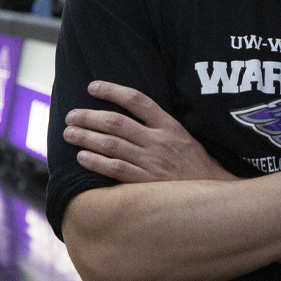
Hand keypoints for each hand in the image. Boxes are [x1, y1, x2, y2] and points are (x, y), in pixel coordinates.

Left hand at [66, 80, 236, 183]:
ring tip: (70, 133)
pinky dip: (96, 162)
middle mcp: (159, 141)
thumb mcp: (182, 136)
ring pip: (111, 145)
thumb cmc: (194, 164)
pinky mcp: (146, 183)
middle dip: (89, 117)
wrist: (211, 193)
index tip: (92, 87)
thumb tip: (126, 113)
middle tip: (71, 115)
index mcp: (169, 125)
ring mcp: (152, 162)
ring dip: (86, 138)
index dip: (112, 91)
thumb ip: (158, 125)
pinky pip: (115, 169)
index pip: (137, 100)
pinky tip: (82, 157)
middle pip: (116, 123)